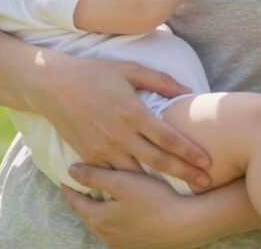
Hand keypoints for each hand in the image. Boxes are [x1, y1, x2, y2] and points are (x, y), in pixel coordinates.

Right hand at [33, 51, 211, 188]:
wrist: (53, 87)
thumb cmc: (94, 73)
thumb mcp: (129, 69)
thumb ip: (160, 81)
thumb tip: (187, 92)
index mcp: (133, 113)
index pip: (168, 138)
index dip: (190, 152)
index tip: (207, 162)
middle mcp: (120, 135)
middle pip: (159, 161)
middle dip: (185, 174)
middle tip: (206, 183)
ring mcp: (103, 150)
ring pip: (137, 175)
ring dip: (159, 185)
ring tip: (181, 191)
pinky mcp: (90, 157)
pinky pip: (113, 176)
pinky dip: (130, 184)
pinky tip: (145, 189)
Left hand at [60, 166, 203, 248]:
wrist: (186, 224)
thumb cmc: (154, 199)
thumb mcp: (123, 182)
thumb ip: (95, 176)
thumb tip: (71, 171)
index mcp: (99, 219)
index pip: (77, 202)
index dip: (70, 189)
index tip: (64, 180)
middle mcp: (106, 235)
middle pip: (88, 216)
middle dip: (83, 201)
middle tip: (79, 188)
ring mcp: (122, 243)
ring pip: (103, 225)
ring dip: (98, 212)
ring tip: (98, 199)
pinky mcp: (136, 245)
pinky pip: (117, 231)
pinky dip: (113, 220)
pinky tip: (121, 212)